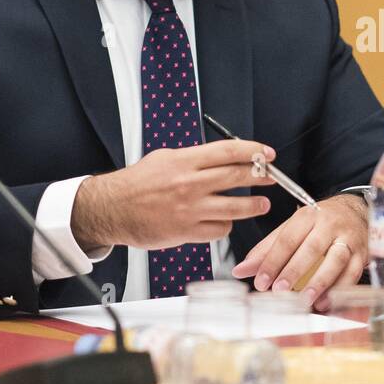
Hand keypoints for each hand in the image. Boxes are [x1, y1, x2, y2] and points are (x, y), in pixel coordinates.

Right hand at [70, 141, 276, 249]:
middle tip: (272, 178)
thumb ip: (195, 158)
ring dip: (253, 206)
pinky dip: (226, 226)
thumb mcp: (165, 158)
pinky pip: (219, 230)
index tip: (267, 154)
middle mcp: (189, 184)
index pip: (228, 151)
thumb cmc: (137, 183)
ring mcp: (189, 209)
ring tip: (261, 204)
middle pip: (237, 177)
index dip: (254, 151)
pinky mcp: (186, 232)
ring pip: (234, 208)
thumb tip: (224, 157)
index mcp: (184, 162)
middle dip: (261, 177)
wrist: (111, 209)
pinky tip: (226, 222)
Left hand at [232, 194, 367, 309]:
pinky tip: (326, 303)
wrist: (356, 212)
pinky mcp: (363, 252)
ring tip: (305, 300)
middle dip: (294, 270)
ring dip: (320, 281)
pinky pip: (354, 272)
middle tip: (279, 290)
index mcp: (307, 215)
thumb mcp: (292, 229)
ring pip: (336, 259)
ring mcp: (349, 238)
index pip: (287, 238)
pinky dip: (341, 289)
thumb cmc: (319, 224)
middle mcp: (330, 224)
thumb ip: (267, 250)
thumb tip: (240, 271)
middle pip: (312, 247)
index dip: (273, 261)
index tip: (260, 282)